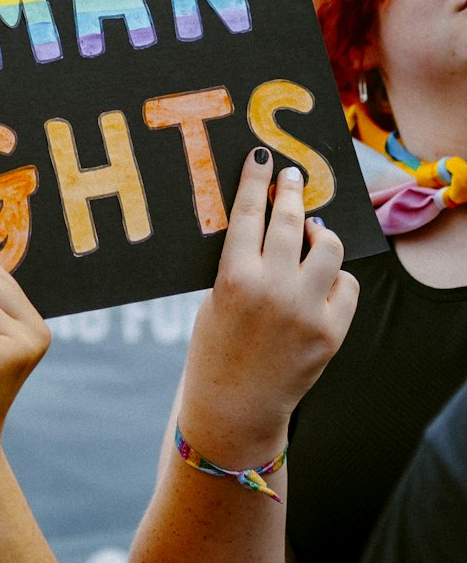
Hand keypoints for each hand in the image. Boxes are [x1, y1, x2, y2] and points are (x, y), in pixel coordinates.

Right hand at [178, 149, 358, 466]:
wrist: (235, 405)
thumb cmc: (217, 344)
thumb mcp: (215, 295)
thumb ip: (242, 259)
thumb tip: (269, 217)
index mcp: (234, 277)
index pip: (249, 211)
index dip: (256, 179)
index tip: (263, 157)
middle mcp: (273, 290)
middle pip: (291, 221)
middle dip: (291, 191)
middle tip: (292, 177)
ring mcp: (306, 312)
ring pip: (329, 247)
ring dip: (320, 232)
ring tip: (312, 231)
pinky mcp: (331, 334)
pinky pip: (347, 285)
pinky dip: (335, 275)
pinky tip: (323, 276)